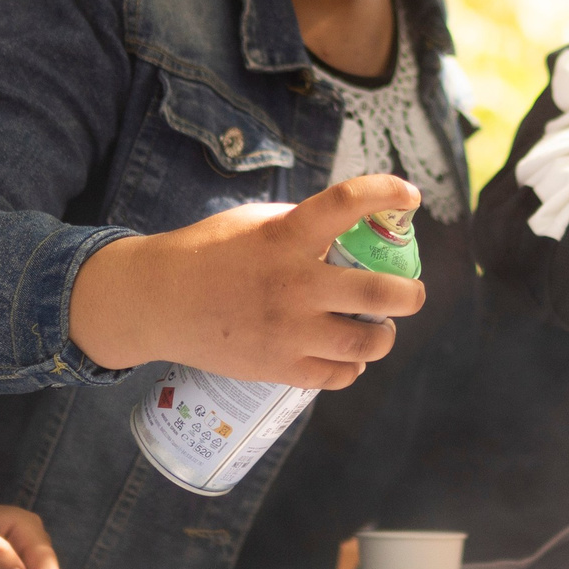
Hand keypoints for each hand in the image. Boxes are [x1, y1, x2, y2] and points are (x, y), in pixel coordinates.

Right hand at [66, 174, 424, 386]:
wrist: (158, 301)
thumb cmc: (208, 252)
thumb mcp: (255, 221)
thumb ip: (302, 224)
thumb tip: (351, 231)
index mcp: (286, 236)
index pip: (347, 203)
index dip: (387, 193)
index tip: (409, 197)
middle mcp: (294, 284)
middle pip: (379, 293)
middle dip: (409, 293)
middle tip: (411, 292)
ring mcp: (289, 331)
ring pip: (367, 342)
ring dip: (384, 334)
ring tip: (380, 328)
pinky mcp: (279, 368)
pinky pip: (339, 375)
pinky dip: (353, 365)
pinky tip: (350, 354)